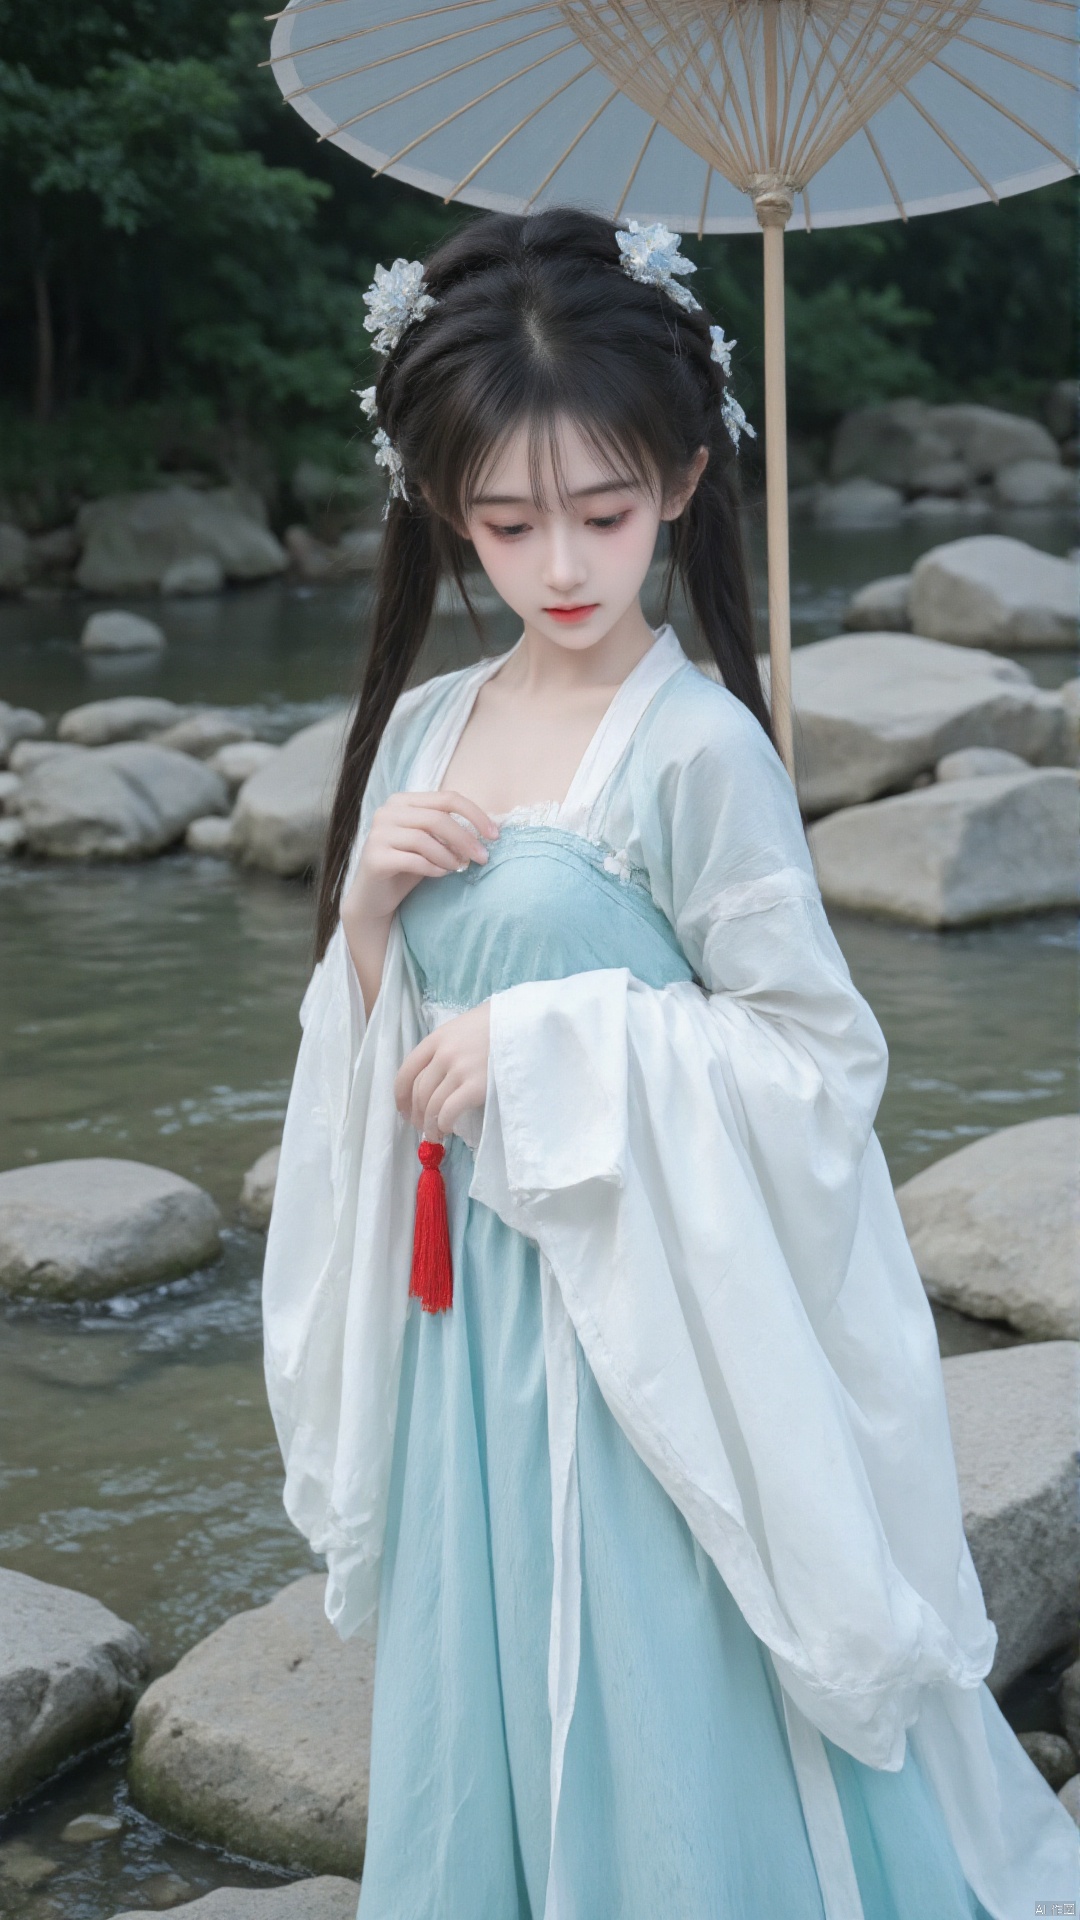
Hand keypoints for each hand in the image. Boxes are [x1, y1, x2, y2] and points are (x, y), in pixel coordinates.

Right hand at [341, 791, 496, 1015]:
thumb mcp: (431, 842)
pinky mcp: (374, 857)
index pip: (447, 798)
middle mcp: (387, 812)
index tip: (494, 835)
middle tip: (483, 858)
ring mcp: (377, 833)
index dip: (475, 815)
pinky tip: (440, 874)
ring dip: (449, 856)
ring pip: (425, 838)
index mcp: (403, 801)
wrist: (374, 897)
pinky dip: (433, 868)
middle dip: (466, 839)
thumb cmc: (407, 867)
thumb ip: (450, 830)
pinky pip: (413, 859)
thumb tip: (488, 830)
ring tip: (458, 868)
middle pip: (438, 818)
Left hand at [395, 1002, 490, 1139]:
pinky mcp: (476, 1086)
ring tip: (435, 1134)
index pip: (407, 1071)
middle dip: (416, 1114)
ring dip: (429, 1125)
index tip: (405, 1110)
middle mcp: (443, 1054)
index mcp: (437, 1038)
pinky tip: (447, 1129)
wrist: (527, 1023)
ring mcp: (459, 1070)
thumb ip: (446, 1047)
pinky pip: (449, 1111)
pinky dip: (443, 1124)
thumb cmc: (499, 1025)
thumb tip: (434, 1077)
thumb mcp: (464, 1028)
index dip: (401, 1096)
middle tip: (422, 1127)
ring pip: (431, 1105)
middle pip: (419, 1091)